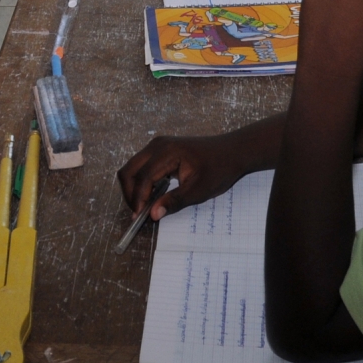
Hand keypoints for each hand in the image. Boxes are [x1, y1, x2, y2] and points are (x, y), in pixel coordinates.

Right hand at [118, 134, 246, 222]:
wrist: (233, 151)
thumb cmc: (219, 168)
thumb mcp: (198, 190)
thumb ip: (174, 201)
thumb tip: (152, 214)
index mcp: (167, 152)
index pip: (142, 177)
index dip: (138, 199)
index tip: (139, 217)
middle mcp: (158, 145)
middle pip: (129, 170)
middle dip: (130, 193)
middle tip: (139, 213)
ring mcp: (158, 145)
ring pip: (133, 168)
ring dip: (134, 187)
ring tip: (145, 206)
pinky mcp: (161, 149)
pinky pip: (142, 166)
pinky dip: (142, 181)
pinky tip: (152, 195)